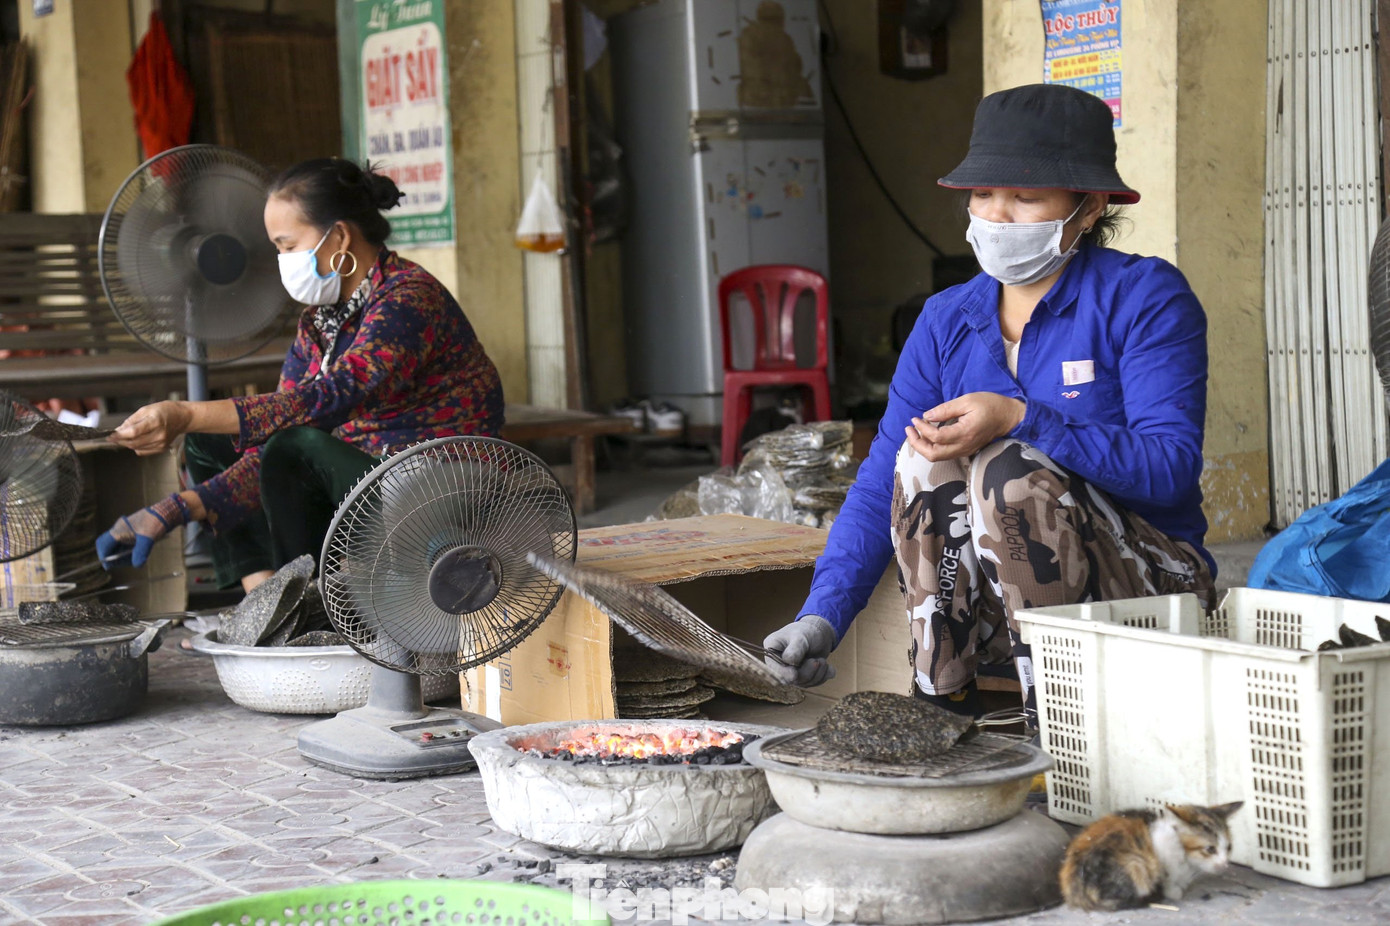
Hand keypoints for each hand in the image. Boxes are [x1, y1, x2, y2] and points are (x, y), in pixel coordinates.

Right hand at [95, 493, 189, 568]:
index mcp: (119, 530)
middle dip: (114, 557)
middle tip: (129, 562)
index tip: (109, 567)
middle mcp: (118, 530)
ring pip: (116, 547)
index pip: (103, 544)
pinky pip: (124, 545)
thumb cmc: (155, 523)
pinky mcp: (130, 534)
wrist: (165, 513)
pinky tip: (140, 551)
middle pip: (107, 547)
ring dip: (123, 556)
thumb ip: (141, 552)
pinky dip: (129, 552)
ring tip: (138, 556)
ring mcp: (124, 532)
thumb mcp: (148, 539)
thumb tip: (137, 565)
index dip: (104, 557)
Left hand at [110, 401, 192, 454]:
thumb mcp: (146, 409)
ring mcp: (161, 443)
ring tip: (126, 436)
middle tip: (114, 436)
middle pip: (133, 442)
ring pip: (136, 448)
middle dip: (120, 440)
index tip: (110, 435)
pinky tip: (138, 439)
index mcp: (155, 421)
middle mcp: (159, 434)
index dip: (119, 435)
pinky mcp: (161, 449)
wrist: (182, 418)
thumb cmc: (165, 411)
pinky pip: (143, 451)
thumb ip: (131, 420)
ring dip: (127, 443)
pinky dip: (136, 446)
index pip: (133, 432)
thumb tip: (119, 430)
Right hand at [763, 615, 836, 686]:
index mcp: (772, 651)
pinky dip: (822, 676)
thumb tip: (789, 662)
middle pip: (790, 679)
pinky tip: (829, 668)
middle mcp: (779, 664)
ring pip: (803, 683)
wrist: (819, 633)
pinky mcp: (803, 676)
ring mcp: (791, 671)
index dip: (784, 674)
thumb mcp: (800, 637)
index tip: (795, 674)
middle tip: (818, 661)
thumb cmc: (806, 631)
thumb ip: (795, 649)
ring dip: (817, 674)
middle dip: (807, 672)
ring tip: (823, 661)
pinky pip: (812, 683)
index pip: (774, 669)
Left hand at [904, 392, 1025, 461]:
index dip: (922, 429)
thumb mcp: (967, 400)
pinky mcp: (965, 450)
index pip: (936, 437)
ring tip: (914, 432)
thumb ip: (946, 409)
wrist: (1009, 417)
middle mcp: (964, 446)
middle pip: (933, 454)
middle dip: (916, 443)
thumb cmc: (990, 405)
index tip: (915, 418)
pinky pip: (944, 454)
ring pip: (937, 457)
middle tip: (908, 429)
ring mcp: (965, 451)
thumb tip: (926, 416)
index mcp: (965, 432)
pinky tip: (926, 435)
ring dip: (922, 447)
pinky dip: (931, 447)